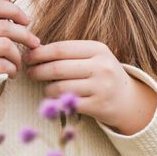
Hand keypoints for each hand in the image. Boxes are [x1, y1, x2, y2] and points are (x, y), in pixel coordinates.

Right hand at [0, 0, 41, 78]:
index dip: (15, 11)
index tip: (27, 21)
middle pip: (5, 28)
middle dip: (26, 35)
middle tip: (35, 43)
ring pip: (6, 46)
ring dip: (18, 56)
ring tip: (18, 62)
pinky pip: (2, 65)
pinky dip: (12, 69)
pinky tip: (10, 72)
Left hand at [22, 40, 152, 130]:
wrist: (128, 99)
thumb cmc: (103, 74)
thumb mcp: (94, 57)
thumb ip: (70, 53)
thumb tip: (36, 51)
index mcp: (98, 49)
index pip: (61, 49)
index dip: (40, 53)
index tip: (28, 56)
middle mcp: (101, 66)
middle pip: (58, 68)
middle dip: (38, 70)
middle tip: (29, 72)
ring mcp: (101, 87)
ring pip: (61, 87)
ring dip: (47, 88)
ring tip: (45, 88)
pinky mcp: (98, 106)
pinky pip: (68, 104)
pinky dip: (56, 103)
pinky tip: (53, 100)